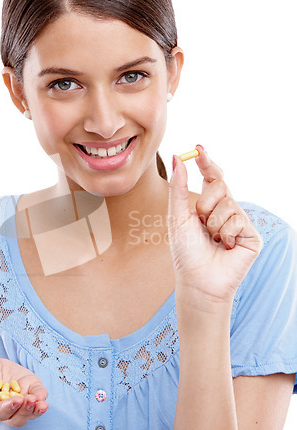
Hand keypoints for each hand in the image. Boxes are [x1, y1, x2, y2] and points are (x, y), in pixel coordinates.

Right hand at [0, 352, 48, 426]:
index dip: (7, 409)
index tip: (16, 401)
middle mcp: (4, 407)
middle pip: (16, 418)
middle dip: (24, 411)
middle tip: (28, 400)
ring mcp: (19, 398)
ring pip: (28, 412)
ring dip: (35, 409)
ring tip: (40, 403)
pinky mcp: (29, 387)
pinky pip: (37, 395)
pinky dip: (41, 396)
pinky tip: (42, 396)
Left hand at [168, 145, 262, 308]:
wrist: (198, 281)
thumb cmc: (186, 252)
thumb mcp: (177, 217)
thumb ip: (178, 188)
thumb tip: (177, 158)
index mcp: (208, 205)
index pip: (211, 177)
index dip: (206, 162)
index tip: (198, 148)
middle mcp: (226, 210)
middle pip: (220, 185)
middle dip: (204, 203)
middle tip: (201, 222)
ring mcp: (240, 222)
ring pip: (228, 203)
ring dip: (213, 223)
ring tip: (212, 239)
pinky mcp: (251, 236)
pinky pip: (238, 220)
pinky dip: (226, 233)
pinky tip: (225, 247)